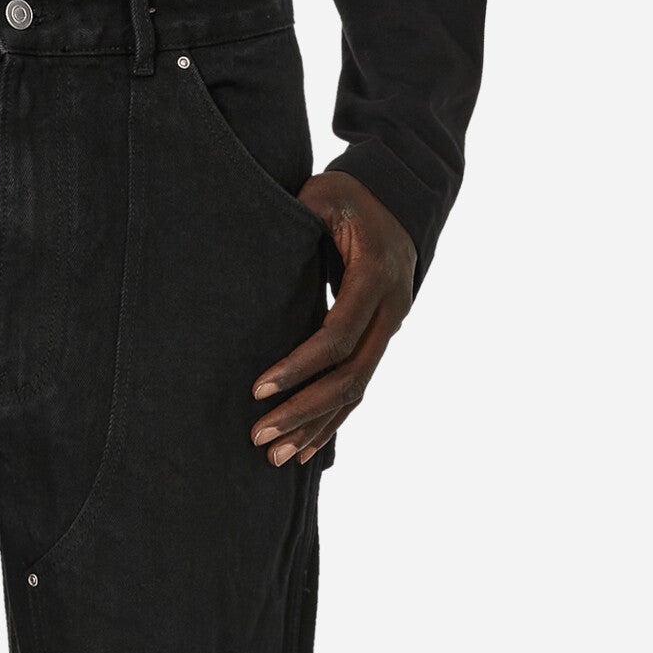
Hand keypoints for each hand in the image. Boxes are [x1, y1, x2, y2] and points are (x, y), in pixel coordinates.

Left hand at [250, 171, 417, 466]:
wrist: (398, 197)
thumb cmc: (350, 195)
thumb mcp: (323, 195)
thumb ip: (299, 221)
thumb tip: (254, 246)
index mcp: (376, 275)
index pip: (337, 336)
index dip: (299, 367)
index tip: (258, 389)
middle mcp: (391, 308)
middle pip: (350, 376)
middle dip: (302, 411)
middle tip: (259, 437)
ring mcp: (391, 328)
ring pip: (357, 391)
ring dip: (315, 427)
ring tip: (275, 457)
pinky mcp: (382, 339)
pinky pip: (360, 389)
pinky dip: (332, 421)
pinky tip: (306, 449)